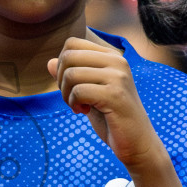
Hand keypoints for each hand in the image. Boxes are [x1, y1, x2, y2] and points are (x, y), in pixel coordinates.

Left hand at [48, 36, 163, 169]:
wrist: (137, 142)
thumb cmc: (112, 118)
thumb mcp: (89, 94)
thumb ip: (72, 77)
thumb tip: (49, 62)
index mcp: (112, 56)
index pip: (72, 44)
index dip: (62, 65)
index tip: (71, 86)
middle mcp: (117, 61)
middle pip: (69, 56)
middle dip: (61, 80)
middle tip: (71, 98)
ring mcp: (118, 77)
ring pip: (71, 74)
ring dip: (67, 95)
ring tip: (79, 106)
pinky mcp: (115, 94)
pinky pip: (79, 91)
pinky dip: (74, 104)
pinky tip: (84, 111)